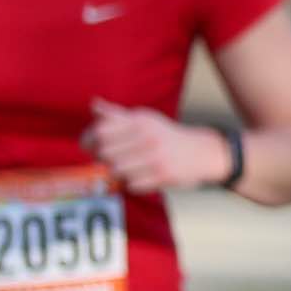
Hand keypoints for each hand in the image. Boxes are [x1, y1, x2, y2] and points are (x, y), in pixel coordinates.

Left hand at [86, 100, 231, 195]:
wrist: (202, 152)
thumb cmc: (166, 135)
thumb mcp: (145, 119)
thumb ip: (117, 115)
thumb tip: (94, 105)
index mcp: (140, 121)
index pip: (100, 131)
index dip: (88, 140)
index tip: (89, 145)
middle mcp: (148, 137)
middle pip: (105, 153)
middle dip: (103, 158)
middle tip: (110, 159)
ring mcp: (156, 157)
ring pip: (117, 171)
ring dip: (118, 172)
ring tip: (127, 167)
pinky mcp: (164, 175)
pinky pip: (133, 185)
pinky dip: (133, 183)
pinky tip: (141, 176)